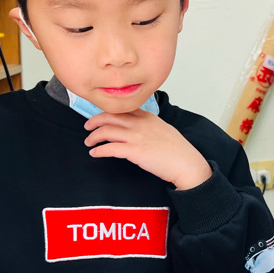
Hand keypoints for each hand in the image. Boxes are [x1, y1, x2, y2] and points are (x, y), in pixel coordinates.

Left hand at [84, 110, 211, 189]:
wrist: (186, 163)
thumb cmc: (178, 150)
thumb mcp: (164, 129)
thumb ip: (149, 125)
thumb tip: (138, 128)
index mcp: (147, 117)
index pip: (122, 108)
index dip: (107, 111)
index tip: (100, 116)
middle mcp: (140, 123)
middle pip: (110, 116)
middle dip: (94, 120)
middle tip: (87, 126)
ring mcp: (136, 137)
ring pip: (106, 130)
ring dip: (94, 136)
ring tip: (89, 142)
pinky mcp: (134, 151)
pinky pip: (110, 148)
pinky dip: (99, 150)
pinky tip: (95, 153)